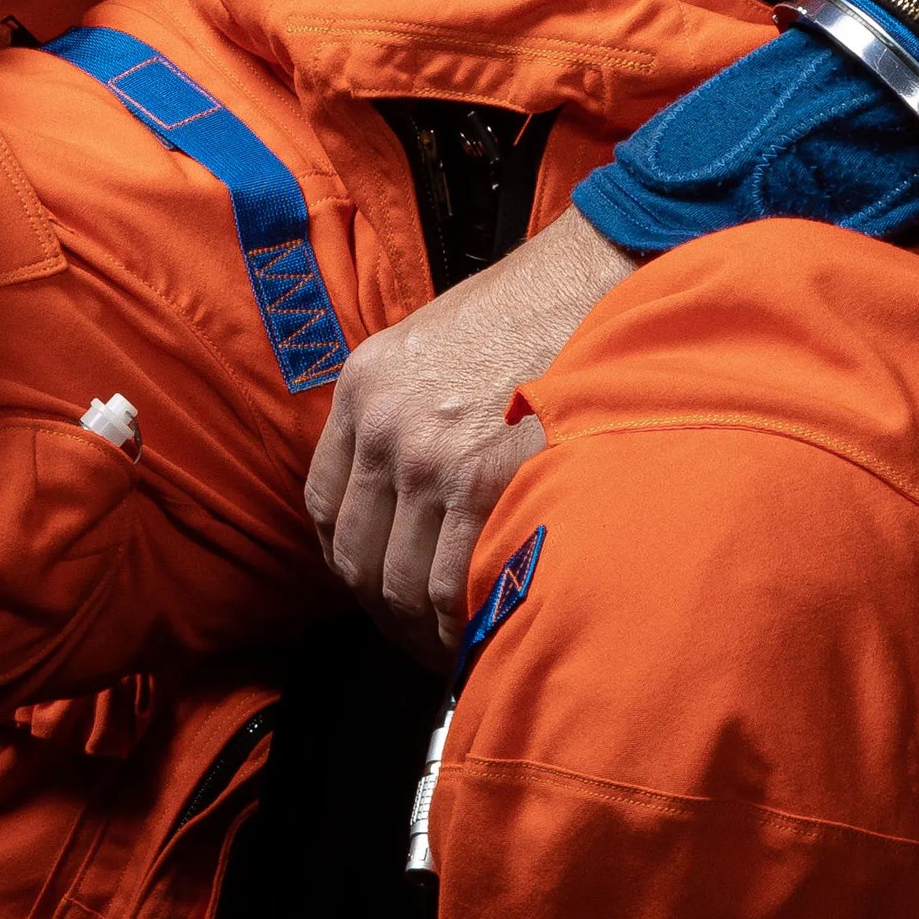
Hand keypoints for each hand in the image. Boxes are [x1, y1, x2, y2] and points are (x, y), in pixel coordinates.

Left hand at [307, 206, 629, 667]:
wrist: (593, 277)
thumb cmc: (530, 309)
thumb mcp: (432, 346)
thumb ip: (403, 413)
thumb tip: (404, 494)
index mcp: (364, 387)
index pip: (324, 507)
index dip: (349, 558)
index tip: (375, 581)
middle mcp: (383, 425)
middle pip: (357, 557)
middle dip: (386, 610)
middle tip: (419, 632)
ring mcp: (428, 456)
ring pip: (401, 581)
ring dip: (424, 628)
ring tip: (455, 642)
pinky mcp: (480, 479)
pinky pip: (453, 582)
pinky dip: (464, 620)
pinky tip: (486, 624)